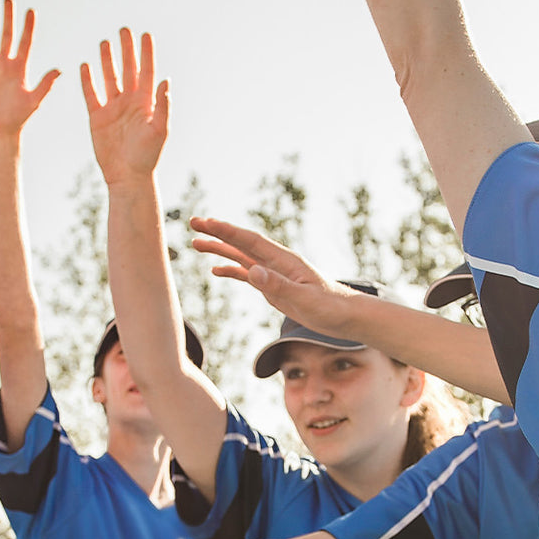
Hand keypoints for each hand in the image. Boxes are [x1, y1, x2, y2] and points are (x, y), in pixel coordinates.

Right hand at [0, 0, 61, 141]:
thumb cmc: (19, 118)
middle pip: (8, 35)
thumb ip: (45, 84)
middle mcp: (6, 64)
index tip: (31, 11)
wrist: (0, 131)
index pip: (26, 42)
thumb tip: (60, 70)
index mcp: (21, 68)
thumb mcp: (34, 101)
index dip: (28, 27)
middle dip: (9, 18)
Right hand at [83, 28, 169, 187]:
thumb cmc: (147, 156)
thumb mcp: (159, 130)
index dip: (146, 53)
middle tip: (124, 29)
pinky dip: (88, 80)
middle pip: (128, 69)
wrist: (127, 176)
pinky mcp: (97, 117)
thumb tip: (166, 81)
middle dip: (126, 50)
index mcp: (147, 103)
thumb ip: (162, 105)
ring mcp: (113, 108)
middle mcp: (130, 102)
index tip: (145, 35)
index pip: (147, 71)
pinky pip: (91, 94)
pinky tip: (85, 65)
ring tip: (105, 42)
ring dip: (107, 60)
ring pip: (110, 78)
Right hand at [189, 216, 360, 334]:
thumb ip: (277, 285)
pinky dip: (231, 271)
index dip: (227, 231)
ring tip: (196, 243)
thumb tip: (251, 271)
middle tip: (193, 223)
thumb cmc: (330, 306)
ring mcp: (274, 274)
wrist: (346, 316)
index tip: (206, 223)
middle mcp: (276, 262)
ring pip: (241, 257)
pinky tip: (216, 271)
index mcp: (284, 260)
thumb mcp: (304, 298)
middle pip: (242, 244)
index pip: (250, 241)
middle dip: (218, 233)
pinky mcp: (273, 286)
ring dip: (220, 250)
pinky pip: (248, 275)